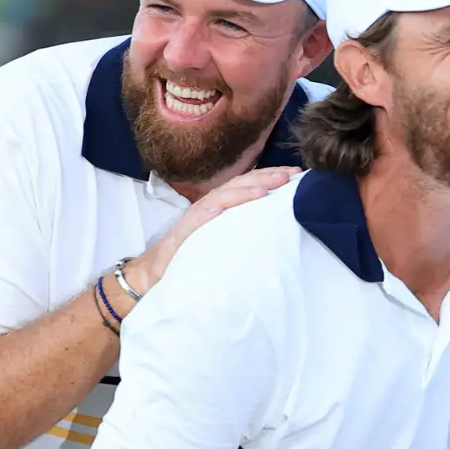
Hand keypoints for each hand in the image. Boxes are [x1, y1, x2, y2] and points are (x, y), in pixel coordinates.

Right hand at [126, 166, 298, 295]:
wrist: (154, 275)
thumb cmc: (193, 256)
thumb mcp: (225, 239)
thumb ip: (244, 228)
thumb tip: (277, 226)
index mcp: (220, 208)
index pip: (246, 186)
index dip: (269, 177)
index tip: (295, 173)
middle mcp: (208, 209)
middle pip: (237, 186)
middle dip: (264, 177)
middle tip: (290, 174)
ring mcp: (193, 220)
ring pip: (220, 198)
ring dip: (242, 192)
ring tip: (265, 189)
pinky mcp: (180, 236)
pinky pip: (195, 221)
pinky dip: (208, 211)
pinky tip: (221, 208)